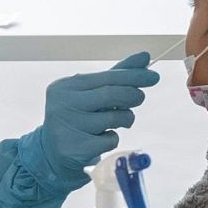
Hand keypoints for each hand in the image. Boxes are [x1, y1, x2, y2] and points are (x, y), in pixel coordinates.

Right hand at [39, 52, 160, 180]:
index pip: (106, 77)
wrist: (54, 151)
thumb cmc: (79, 116)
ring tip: (120, 121)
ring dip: (126, 119)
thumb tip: (145, 56)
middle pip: (111, 94)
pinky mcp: (76, 148)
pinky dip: (113, 138)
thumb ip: (118, 74)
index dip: (133, 76)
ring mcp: (68, 126)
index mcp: (66, 86)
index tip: (154, 76)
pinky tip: (101, 138)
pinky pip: (110, 140)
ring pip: (114, 118)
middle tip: (140, 98)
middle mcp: (63, 103)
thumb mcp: (93, 93)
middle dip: (133, 95)